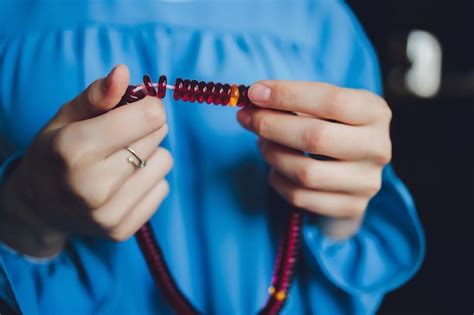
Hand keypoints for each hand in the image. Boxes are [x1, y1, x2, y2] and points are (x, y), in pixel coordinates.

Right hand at [0, 65, 171, 256]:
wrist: (39, 205)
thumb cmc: (55, 152)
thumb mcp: (67, 116)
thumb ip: (98, 94)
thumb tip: (124, 72)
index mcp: (75, 149)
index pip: (148, 116)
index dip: (148, 106)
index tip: (137, 107)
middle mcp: (92, 186)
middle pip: (157, 136)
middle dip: (145, 128)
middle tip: (121, 136)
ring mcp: (107, 213)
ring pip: (164, 163)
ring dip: (150, 155)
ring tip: (122, 161)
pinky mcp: (121, 230)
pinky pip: (162, 189)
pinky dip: (149, 181)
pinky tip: (124, 183)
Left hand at [237, 81, 391, 238]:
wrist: (352, 172)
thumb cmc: (331, 129)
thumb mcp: (323, 108)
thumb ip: (293, 102)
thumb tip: (254, 99)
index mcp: (374, 112)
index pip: (331, 100)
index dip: (288, 95)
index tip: (254, 93)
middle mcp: (377, 147)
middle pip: (316, 137)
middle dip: (271, 125)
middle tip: (246, 118)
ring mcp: (366, 182)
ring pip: (306, 172)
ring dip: (273, 155)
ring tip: (262, 143)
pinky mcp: (351, 207)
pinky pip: (301, 197)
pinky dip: (278, 181)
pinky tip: (275, 169)